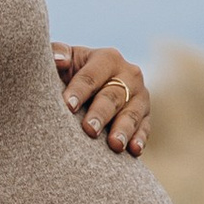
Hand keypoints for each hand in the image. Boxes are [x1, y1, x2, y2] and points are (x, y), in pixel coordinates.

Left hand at [50, 41, 151, 155]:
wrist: (90, 90)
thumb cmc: (71, 73)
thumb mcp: (65, 61)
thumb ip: (57, 53)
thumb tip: (59, 60)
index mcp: (107, 58)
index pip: (91, 76)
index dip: (79, 91)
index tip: (68, 106)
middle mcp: (128, 74)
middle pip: (113, 96)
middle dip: (101, 113)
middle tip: (89, 129)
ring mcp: (140, 96)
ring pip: (132, 113)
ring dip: (123, 129)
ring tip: (114, 145)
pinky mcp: (146, 116)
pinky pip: (145, 128)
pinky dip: (140, 139)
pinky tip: (133, 151)